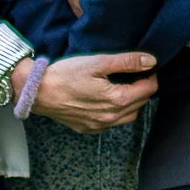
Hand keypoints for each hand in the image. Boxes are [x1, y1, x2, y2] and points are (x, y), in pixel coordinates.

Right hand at [29, 52, 158, 130]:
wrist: (37, 92)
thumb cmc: (66, 74)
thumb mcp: (98, 62)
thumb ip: (127, 62)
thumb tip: (151, 61)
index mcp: (118, 100)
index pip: (148, 89)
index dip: (151, 76)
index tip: (146, 67)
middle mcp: (112, 117)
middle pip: (141, 104)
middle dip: (143, 89)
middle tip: (136, 74)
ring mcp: (100, 125)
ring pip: (128, 117)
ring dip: (132, 103)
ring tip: (123, 87)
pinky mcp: (88, 128)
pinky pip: (112, 124)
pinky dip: (116, 113)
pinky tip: (107, 101)